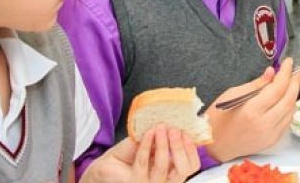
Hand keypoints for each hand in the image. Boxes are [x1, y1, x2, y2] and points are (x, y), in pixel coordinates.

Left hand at [80, 126, 198, 182]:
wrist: (107, 165)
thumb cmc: (130, 155)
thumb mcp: (152, 144)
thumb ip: (165, 138)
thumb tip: (179, 122)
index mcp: (172, 172)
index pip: (191, 165)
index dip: (192, 149)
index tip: (185, 132)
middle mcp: (164, 181)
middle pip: (183, 169)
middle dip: (179, 147)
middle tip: (173, 129)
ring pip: (162, 166)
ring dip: (162, 143)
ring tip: (158, 127)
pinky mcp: (134, 182)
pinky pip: (143, 162)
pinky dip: (146, 144)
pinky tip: (147, 133)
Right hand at [206, 58, 299, 161]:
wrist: (214, 145)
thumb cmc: (217, 118)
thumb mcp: (232, 94)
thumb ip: (256, 84)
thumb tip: (272, 72)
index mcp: (252, 111)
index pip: (278, 88)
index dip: (286, 73)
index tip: (289, 62)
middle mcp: (264, 124)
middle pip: (289, 99)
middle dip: (295, 82)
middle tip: (296, 70)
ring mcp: (270, 135)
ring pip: (291, 111)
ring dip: (293, 95)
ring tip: (289, 84)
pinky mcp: (272, 141)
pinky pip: (287, 121)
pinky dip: (289, 108)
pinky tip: (284, 100)